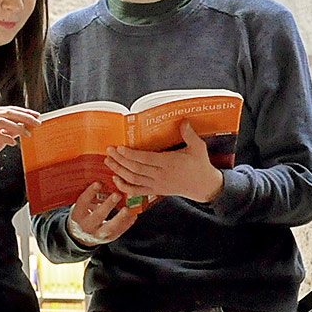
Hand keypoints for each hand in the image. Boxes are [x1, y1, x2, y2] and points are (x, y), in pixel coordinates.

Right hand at [0, 106, 40, 180]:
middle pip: (7, 112)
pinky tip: (13, 143)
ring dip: (17, 127)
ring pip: (2, 122)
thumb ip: (11, 129)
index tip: (37, 116)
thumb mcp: (0, 136)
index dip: (25, 111)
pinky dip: (6, 138)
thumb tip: (26, 124)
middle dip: (24, 117)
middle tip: (37, 123)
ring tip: (27, 134)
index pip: (10, 109)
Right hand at [65, 182, 136, 246]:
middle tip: (117, 194)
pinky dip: (127, 222)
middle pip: (98, 215)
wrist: (81, 237)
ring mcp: (98, 234)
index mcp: (77, 214)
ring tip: (129, 208)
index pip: (82, 202)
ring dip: (121, 217)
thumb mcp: (82, 206)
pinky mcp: (109, 238)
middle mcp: (86, 225)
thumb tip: (104, 181)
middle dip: (108, 205)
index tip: (98, 183)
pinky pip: (119, 231)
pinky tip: (133, 214)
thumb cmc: (83, 215)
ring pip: (110, 227)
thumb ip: (90, 196)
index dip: (90, 192)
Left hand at [105, 120, 223, 202]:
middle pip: (135, 168)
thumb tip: (183, 120)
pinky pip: (136, 191)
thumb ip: (189, 134)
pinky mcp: (155, 191)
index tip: (119, 147)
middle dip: (120, 160)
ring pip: (133, 179)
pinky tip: (115, 178)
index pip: (146, 159)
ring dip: (118, 170)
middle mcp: (160, 175)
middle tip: (108, 150)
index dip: (131, 154)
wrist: (203, 186)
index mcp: (169, 163)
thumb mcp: (198, 148)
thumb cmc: (200, 165)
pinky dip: (124, 186)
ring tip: (108, 161)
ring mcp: (157, 185)